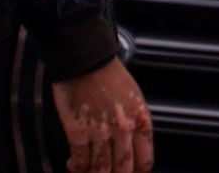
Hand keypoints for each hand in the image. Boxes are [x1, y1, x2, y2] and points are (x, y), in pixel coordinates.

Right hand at [50, 57, 153, 172]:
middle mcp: (123, 130)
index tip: (130, 172)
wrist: (85, 58)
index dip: (137, 172)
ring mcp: (100, 133)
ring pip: (100, 170)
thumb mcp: (133, 97)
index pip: (145, 162)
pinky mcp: (78, 132)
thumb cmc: (108, 73)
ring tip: (88, 172)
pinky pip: (80, 160)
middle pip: (122, 170)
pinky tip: (74, 165)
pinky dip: (76, 167)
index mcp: (140, 120)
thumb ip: (135, 123)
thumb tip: (131, 147)